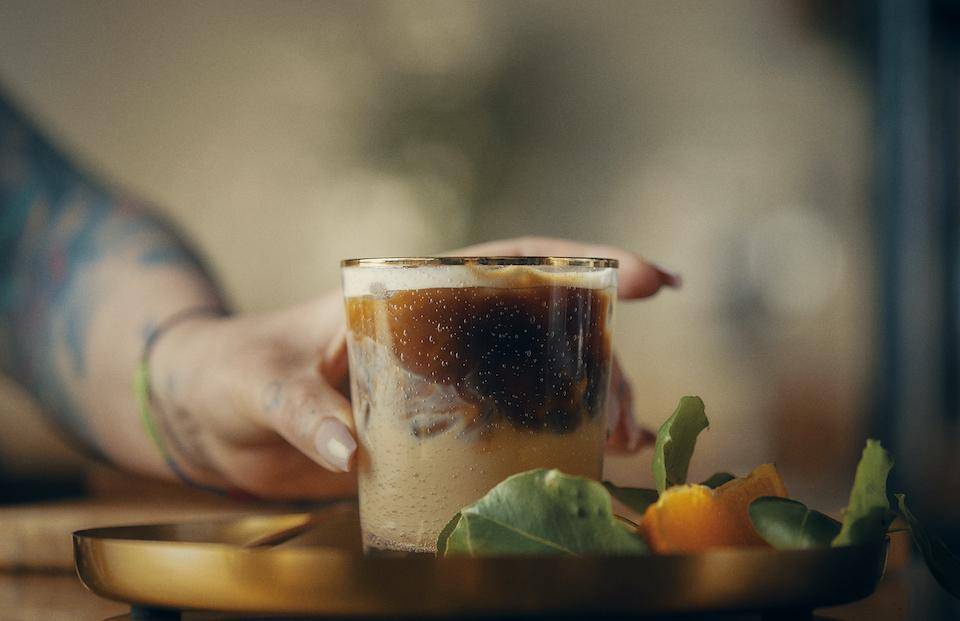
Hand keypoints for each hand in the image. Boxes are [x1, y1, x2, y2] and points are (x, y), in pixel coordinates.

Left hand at [149, 237, 677, 499]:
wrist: (213, 417)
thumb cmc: (234, 375)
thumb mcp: (261, 382)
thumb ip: (302, 409)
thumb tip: (351, 450)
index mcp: (409, 294)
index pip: (511, 264)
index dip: (583, 262)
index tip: (650, 277)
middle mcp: (440, 334)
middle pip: (544, 329)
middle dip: (601, 359)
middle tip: (624, 413)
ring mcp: (444, 384)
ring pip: (539, 379)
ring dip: (590, 403)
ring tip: (618, 443)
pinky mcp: (435, 433)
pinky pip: (508, 432)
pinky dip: (555, 443)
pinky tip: (593, 463)